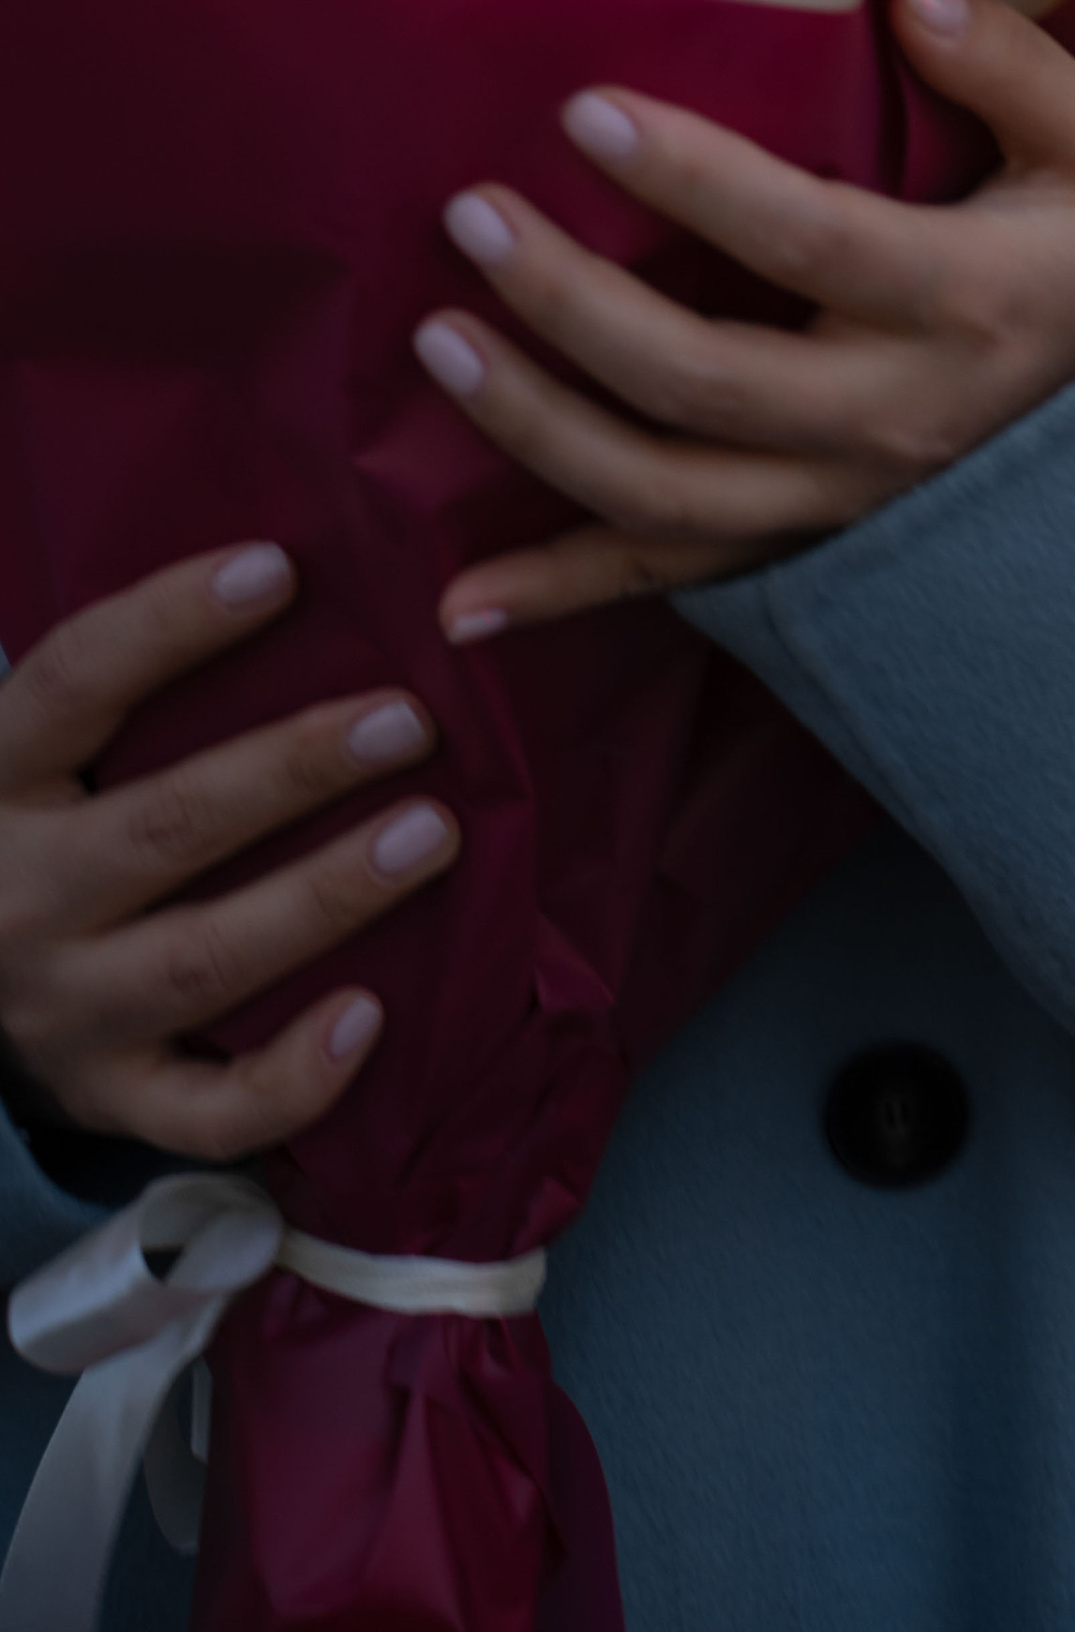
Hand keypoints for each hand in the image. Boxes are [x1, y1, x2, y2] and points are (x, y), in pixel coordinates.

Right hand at [0, 546, 458, 1155]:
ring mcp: (65, 1009)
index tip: (278, 568)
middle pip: (165, 825)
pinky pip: (207, 1110)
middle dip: (293, 768)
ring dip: (325, 895)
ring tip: (432, 834)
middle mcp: (22, 896)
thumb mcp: (52, 752)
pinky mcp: (111, 1098)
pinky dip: (290, 1077)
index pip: (75, 680)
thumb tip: (297, 565)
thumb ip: (139, 684)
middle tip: (409, 720)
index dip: (170, 622)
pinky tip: (369, 1017)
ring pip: (203, 959)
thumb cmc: (52, 828)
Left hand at [420, 0, 1074, 637]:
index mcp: (963, 300)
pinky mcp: (809, 548)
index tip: (582, 112)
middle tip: (470, 218)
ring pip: (665, 493)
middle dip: (571, 305)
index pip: (805, 238)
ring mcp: (842, 502)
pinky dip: (567, 593)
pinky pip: (676, 582)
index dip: (691, 182)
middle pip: (701, 380)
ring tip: (439, 346)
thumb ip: (1011, 64)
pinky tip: (459, 602)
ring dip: (539, 428)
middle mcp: (891, 419)